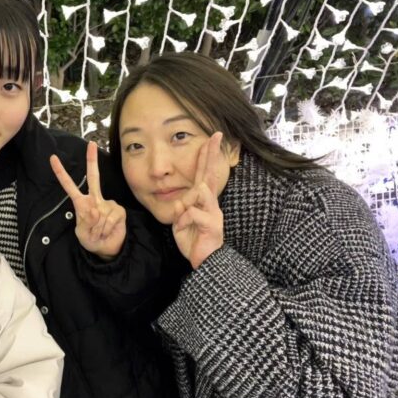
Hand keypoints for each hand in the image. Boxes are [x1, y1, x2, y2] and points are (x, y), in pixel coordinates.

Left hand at [50, 141, 126, 259]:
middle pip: (93, 177)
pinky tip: (109, 230)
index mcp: (81, 203)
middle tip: (91, 143)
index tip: (53, 158)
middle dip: (92, 160)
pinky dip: (108, 228)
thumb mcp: (82, 234)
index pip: (69, 185)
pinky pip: (111, 218)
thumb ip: (86, 222)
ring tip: (100, 232)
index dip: (61, 173)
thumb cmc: (91, 239)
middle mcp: (95, 199)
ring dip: (99, 228)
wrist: (107, 248)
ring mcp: (107, 203)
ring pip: (101, 213)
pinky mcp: (118, 210)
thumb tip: (94, 210)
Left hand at [172, 132, 224, 269]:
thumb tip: (182, 201)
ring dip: (191, 200)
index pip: (205, 175)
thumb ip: (181, 210)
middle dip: (212, 154)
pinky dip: (182, 221)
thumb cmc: (193, 241)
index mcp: (203, 202)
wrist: (205, 262)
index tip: (210, 138)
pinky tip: (183, 229)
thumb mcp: (181, 223)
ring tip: (189, 213)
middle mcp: (211, 204)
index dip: (207, 157)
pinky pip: (191, 212)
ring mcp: (214, 213)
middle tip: (216, 135)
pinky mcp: (212, 224)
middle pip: (210, 174)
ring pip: (201, 192)